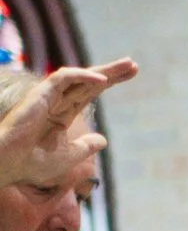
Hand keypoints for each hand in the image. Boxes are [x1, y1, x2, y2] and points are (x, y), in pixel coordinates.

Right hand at [0, 56, 134, 193]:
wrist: (9, 165)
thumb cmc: (32, 164)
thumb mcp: (69, 156)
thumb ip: (85, 146)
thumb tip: (104, 140)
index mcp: (61, 115)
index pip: (88, 94)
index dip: (109, 83)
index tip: (131, 75)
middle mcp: (56, 103)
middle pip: (88, 83)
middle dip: (111, 73)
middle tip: (133, 65)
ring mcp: (47, 97)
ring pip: (78, 77)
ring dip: (103, 71)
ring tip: (127, 66)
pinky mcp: (40, 94)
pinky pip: (63, 78)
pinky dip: (83, 77)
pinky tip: (102, 81)